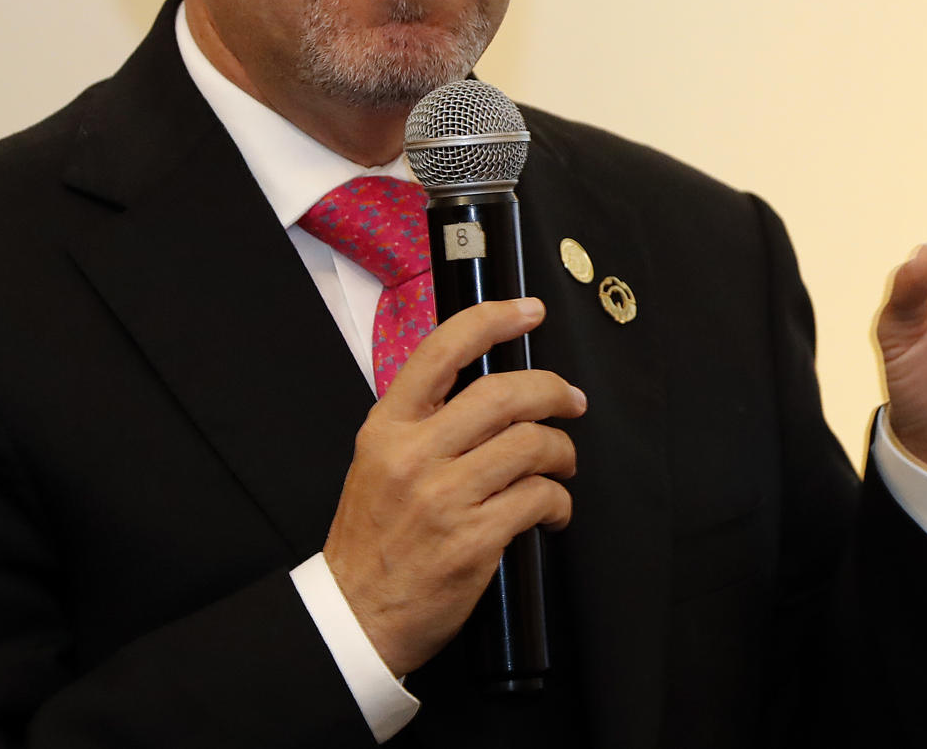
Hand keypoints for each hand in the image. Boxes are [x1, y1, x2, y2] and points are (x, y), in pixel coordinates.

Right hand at [322, 298, 585, 675]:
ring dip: (562, 452)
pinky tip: (553, 511)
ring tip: (561, 465)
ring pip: (531, 445)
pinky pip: (539, 499)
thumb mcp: (378, 462)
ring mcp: (444, 497)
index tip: (529, 310)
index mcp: (388, 427)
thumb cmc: (373, 539)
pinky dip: (559, 502)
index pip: (442, 351)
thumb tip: (491, 392)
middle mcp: (414, 455)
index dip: (493, 319)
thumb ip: (424, 423)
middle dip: (554, 392)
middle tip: (571, 401)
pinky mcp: (474, 539)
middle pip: (504, 394)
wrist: (355, 615)